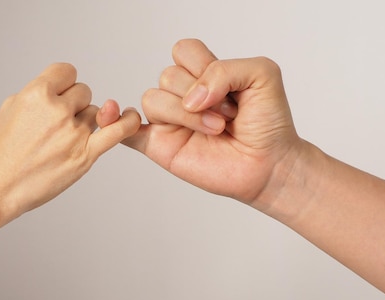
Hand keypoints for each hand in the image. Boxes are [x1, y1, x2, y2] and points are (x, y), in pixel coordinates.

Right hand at [0, 63, 139, 222]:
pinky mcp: (85, 156)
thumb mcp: (11, 107)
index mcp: (36, 95)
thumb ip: (39, 91)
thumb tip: (64, 88)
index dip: (64, 84)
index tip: (59, 95)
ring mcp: (73, 134)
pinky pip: (117, 131)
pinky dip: (127, 123)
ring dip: (85, 122)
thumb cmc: (2, 151)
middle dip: (73, 104)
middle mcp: (56, 112)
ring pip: (95, 113)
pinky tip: (131, 118)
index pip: (67, 72)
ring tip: (61, 140)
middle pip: (84, 92)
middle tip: (54, 124)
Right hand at [124, 39, 301, 205]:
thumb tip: (191, 96)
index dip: (205, 67)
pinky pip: (125, 131)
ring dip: (187, 115)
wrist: (270, 164)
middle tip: (229, 115)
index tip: (232, 91)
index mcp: (202, 74)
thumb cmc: (268, 122)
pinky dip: (115, 122)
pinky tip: (119, 117)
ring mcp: (169, 121)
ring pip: (152, 99)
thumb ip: (226, 69)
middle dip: (202, 95)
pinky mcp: (159, 146)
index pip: (183, 51)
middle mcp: (183, 95)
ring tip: (215, 129)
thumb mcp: (262, 74)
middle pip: (167, 76)